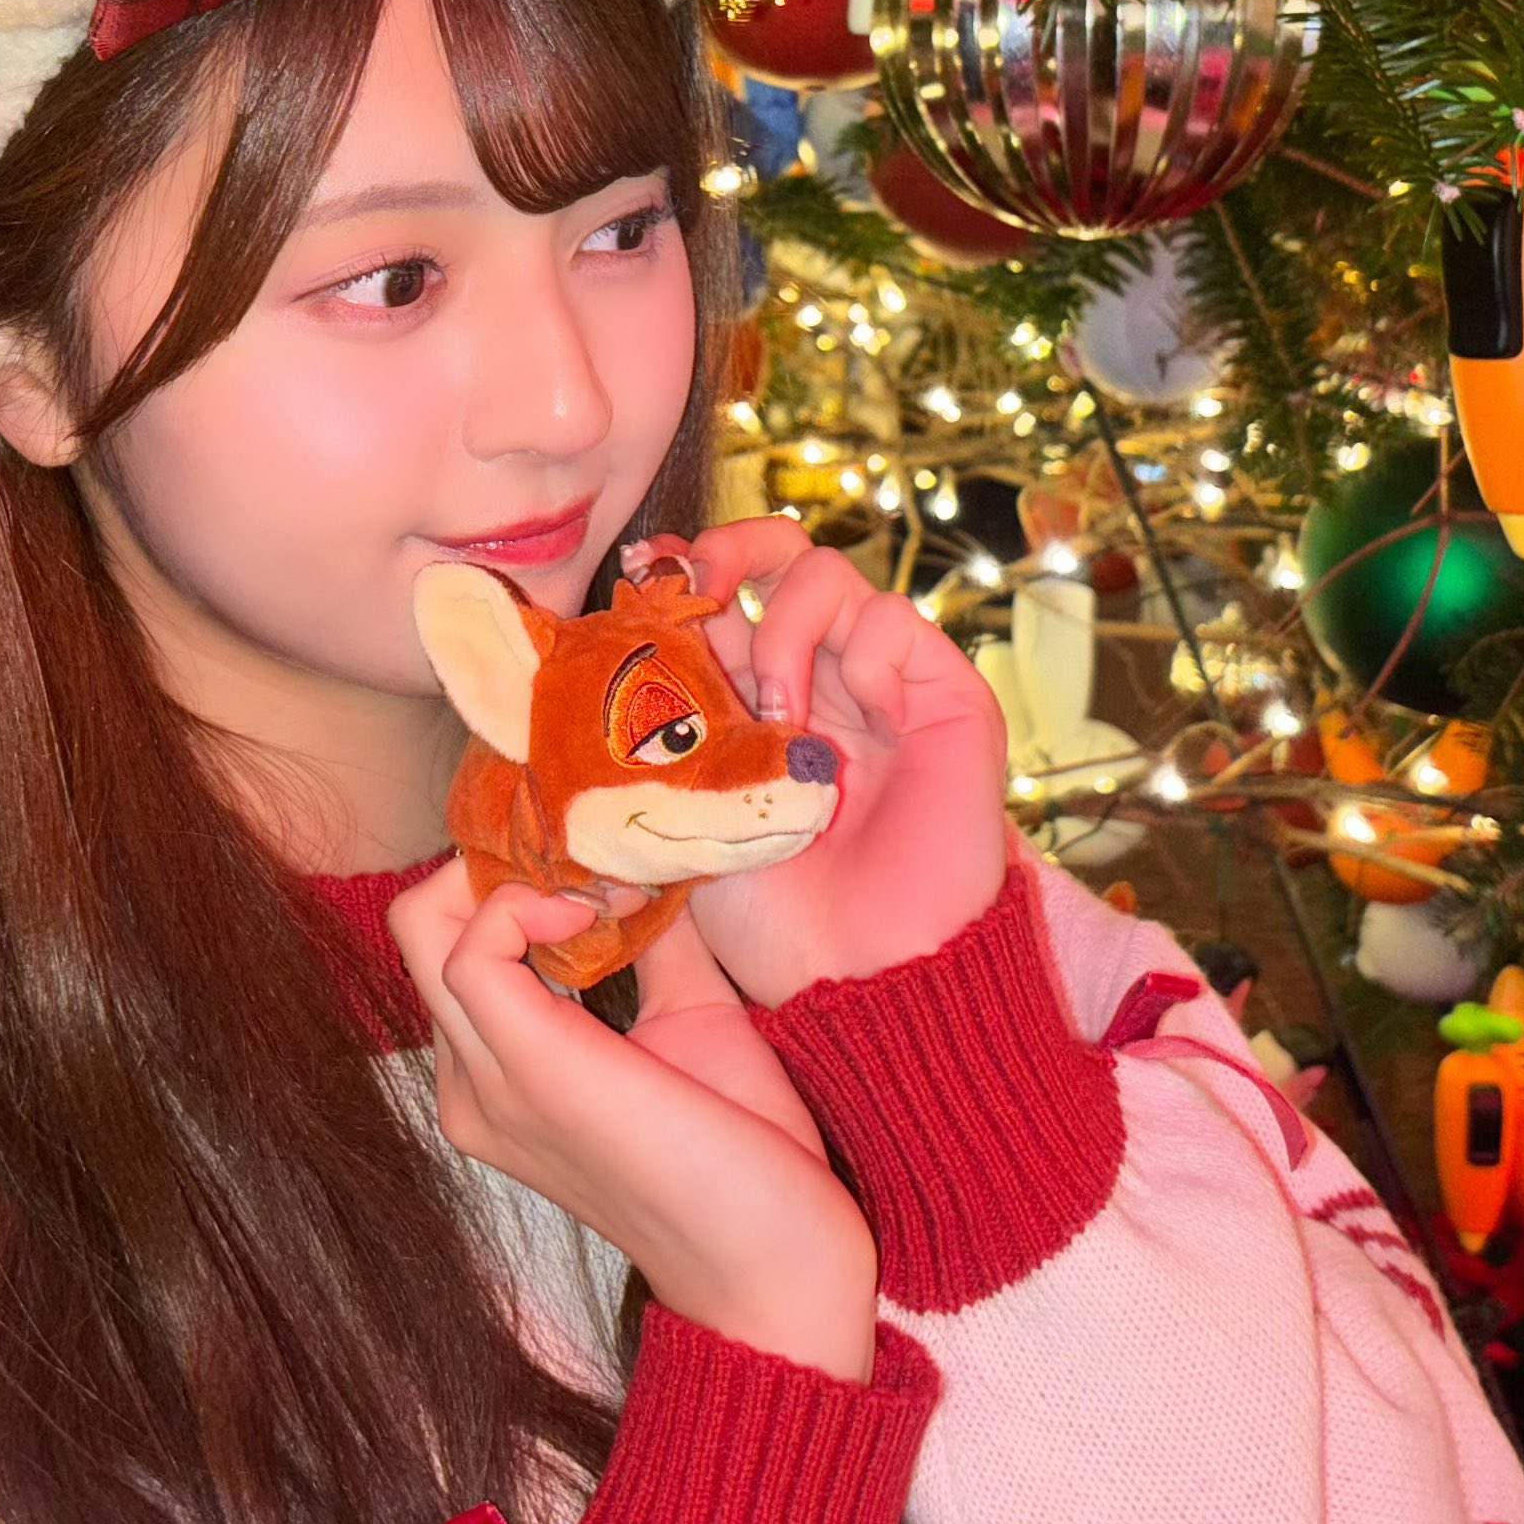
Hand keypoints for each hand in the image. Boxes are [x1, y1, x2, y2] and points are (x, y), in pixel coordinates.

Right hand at [390, 857, 877, 1379]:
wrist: (776, 1264)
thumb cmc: (744, 1158)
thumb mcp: (688, 1016)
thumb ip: (653, 940)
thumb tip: (649, 857)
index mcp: (494, 1079)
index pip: (448, 943)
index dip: (515, 875)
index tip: (607, 866)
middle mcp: (470, 1086)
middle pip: (418, 925)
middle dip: (502, 861)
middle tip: (593, 862)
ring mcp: (486, 1085)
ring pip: (425, 926)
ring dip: (518, 876)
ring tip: (609, 891)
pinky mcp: (529, 1072)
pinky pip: (472, 948)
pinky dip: (527, 903)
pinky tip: (597, 912)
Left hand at [627, 517, 1011, 1007]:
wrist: (858, 975)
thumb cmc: (772, 921)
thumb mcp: (683, 815)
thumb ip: (652, 738)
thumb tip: (578, 666)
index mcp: (751, 700)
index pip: (720, 591)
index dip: (684, 566)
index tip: (645, 575)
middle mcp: (819, 677)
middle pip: (781, 551)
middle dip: (734, 547)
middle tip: (702, 586)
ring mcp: (881, 683)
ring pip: (830, 573)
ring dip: (787, 632)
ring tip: (778, 717)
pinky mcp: (945, 696)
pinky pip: (895, 621)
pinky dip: (864, 656)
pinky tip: (853, 729)